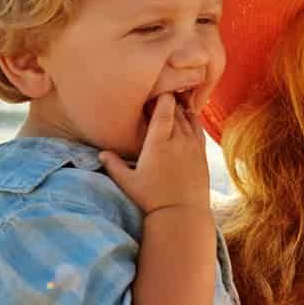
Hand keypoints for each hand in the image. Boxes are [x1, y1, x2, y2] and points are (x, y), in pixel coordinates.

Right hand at [99, 92, 210, 215]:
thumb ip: (114, 165)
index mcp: (158, 143)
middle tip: (161, 96)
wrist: (182, 213)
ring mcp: (192, 146)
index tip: (157, 91)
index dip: (163, 97)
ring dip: (181, 109)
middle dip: (169, 101)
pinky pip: (198, 128)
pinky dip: (193, 120)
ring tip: (174, 104)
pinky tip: (188, 117)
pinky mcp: (202, 153)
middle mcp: (177, 140)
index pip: (164, 110)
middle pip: (176, 111)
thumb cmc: (152, 199)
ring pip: (188, 118)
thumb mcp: (128, 183)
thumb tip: (101, 154)